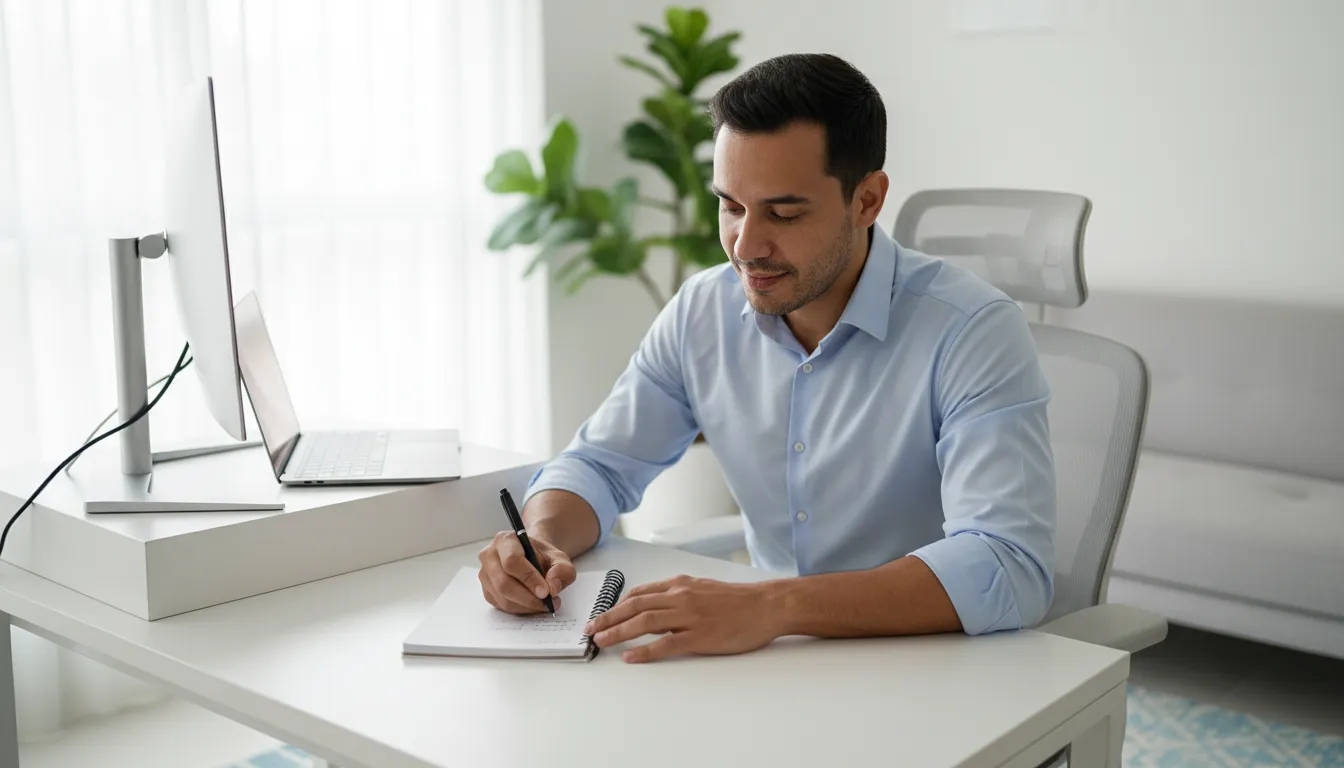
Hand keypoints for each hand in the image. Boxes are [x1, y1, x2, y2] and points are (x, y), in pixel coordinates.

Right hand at [477, 531, 575, 613]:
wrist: (533, 559)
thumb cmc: (543, 557)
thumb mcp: (560, 558)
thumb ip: (562, 569)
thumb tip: (552, 587)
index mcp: (505, 540)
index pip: (512, 561)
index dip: (529, 578)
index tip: (545, 592)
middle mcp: (489, 556)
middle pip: (504, 583)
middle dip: (528, 597)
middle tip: (547, 603)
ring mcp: (485, 574)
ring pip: (503, 598)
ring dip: (526, 606)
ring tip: (545, 604)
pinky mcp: (486, 591)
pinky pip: (502, 606)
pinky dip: (520, 609)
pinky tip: (533, 604)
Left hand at [584, 575, 782, 662]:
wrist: (766, 605)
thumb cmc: (738, 600)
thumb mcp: (703, 588)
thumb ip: (678, 594)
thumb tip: (654, 603)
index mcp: (680, 585)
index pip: (639, 593)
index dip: (616, 605)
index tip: (602, 615)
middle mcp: (681, 597)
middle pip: (634, 606)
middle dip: (608, 618)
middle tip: (590, 630)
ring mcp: (689, 616)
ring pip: (644, 621)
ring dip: (618, 632)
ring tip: (601, 642)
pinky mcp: (700, 636)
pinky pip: (666, 643)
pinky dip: (645, 651)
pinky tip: (631, 657)